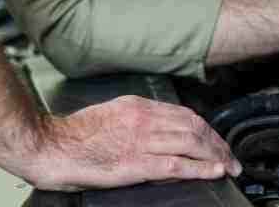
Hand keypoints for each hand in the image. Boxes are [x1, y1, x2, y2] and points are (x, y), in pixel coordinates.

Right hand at [26, 95, 242, 190]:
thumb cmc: (73, 136)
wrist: (47, 145)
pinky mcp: (135, 163)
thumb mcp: (111, 116)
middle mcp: (144, 119)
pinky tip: (213, 171)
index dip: (207, 128)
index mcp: (137, 106)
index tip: (217, 140)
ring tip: (228, 166)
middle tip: (231, 156)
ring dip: (215, 155)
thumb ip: (137, 121)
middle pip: (194, 127)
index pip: (184, 114)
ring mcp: (140, 140)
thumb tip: (160, 132)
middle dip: (217, 143)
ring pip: (191, 143)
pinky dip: (200, 167)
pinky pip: (176, 164)